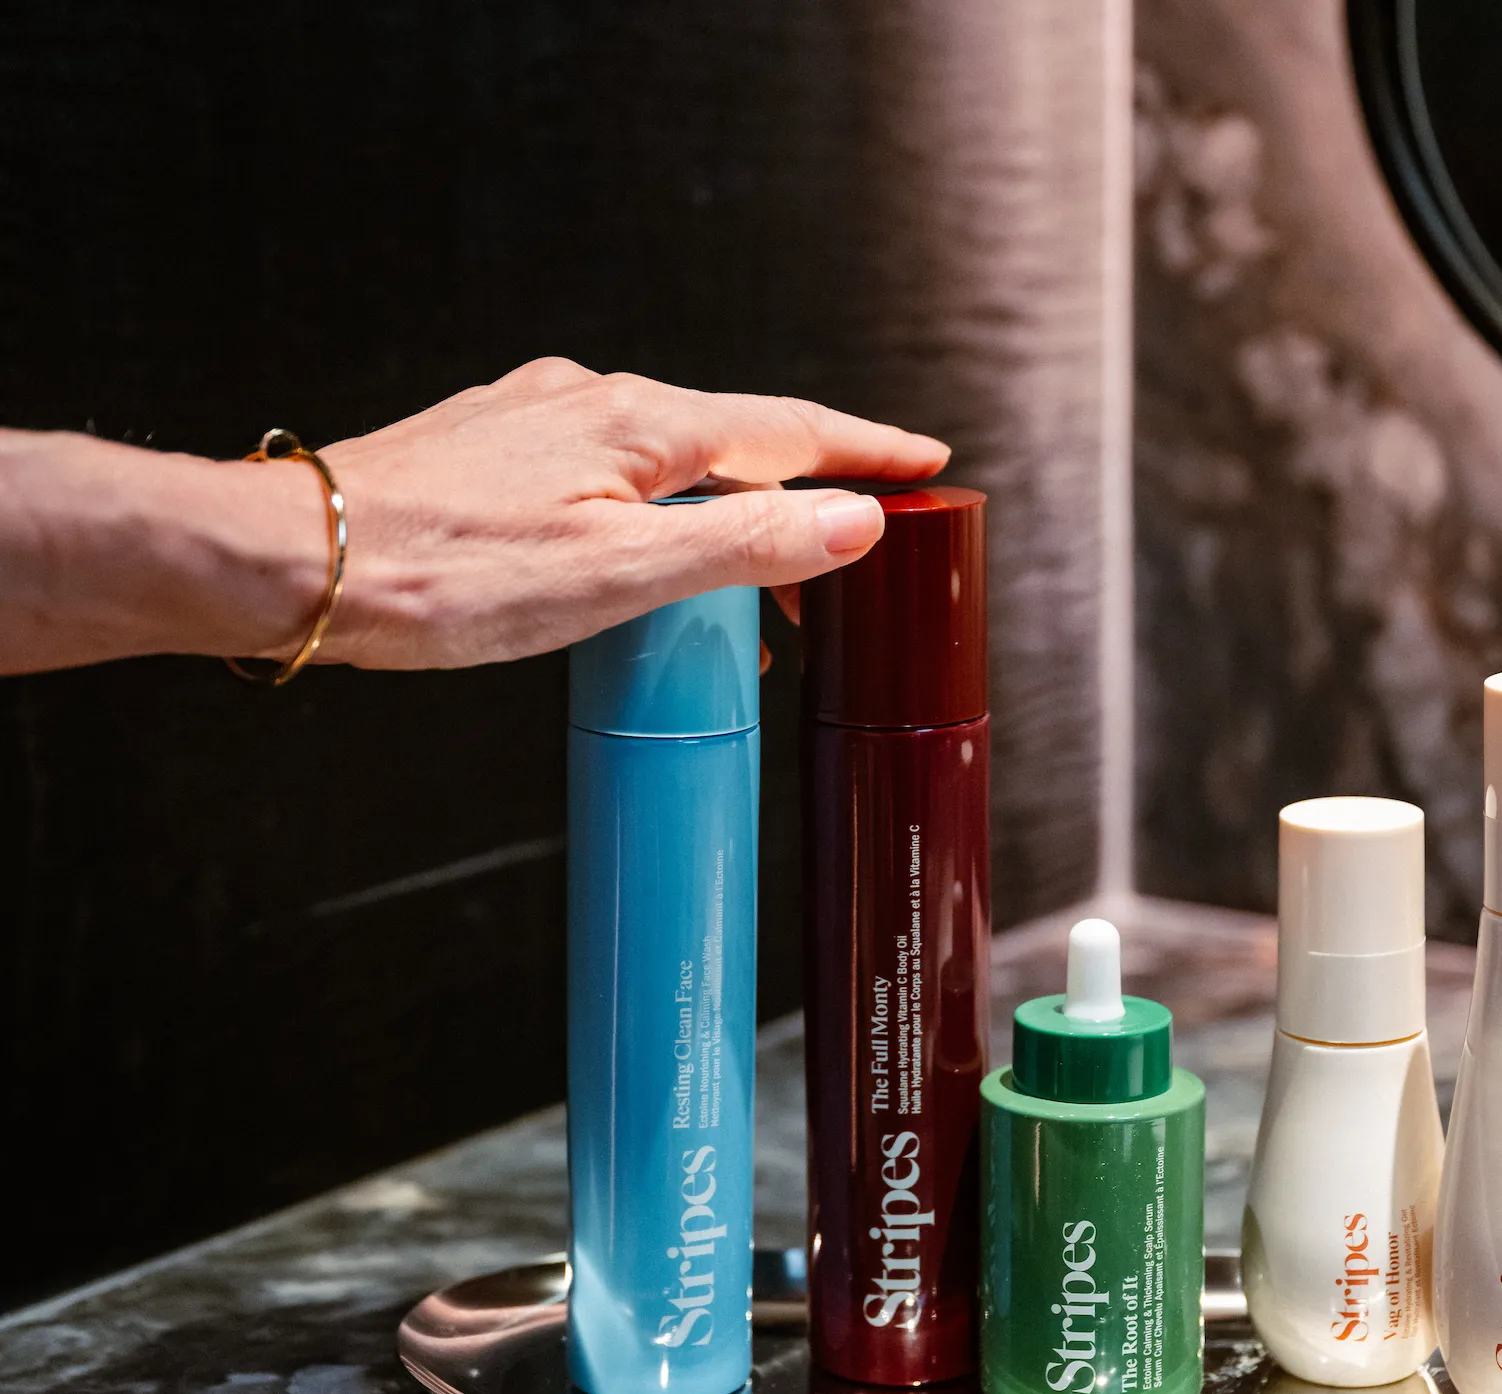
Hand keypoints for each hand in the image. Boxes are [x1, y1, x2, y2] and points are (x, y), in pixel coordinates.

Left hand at [318, 359, 948, 669]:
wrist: (295, 566)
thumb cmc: (442, 579)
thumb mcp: (618, 575)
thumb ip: (744, 545)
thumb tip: (851, 522)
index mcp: (640, 424)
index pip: (790, 432)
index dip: (867, 453)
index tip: (927, 464)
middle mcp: (593, 402)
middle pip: (734, 450)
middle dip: (801, 508)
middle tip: (844, 580)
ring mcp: (540, 424)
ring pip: (670, 468)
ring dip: (727, 526)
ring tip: (754, 606)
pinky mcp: (498, 456)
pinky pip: (613, 480)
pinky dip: (660, 523)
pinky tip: (646, 570)